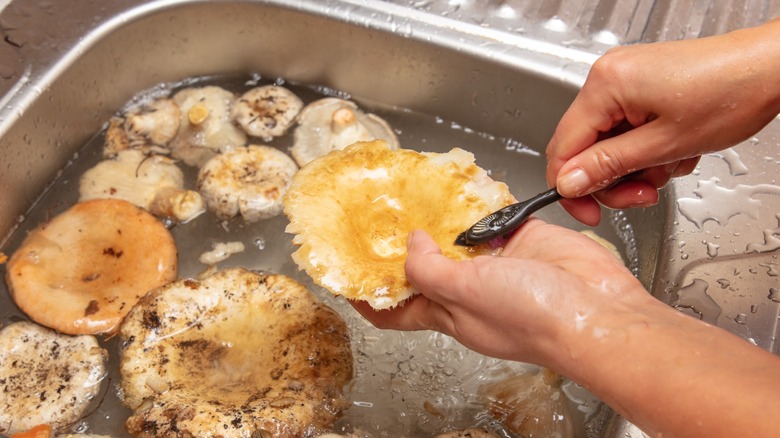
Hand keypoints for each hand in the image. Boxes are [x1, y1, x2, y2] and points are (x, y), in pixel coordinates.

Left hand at [352, 224, 779, 436]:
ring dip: (438, 215)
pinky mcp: (523, 239)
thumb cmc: (534, 318)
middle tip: (378, 212)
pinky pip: (494, 214)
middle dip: (400, 243)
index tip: (344, 274)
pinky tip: (463, 182)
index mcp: (447, 313)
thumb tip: (410, 245)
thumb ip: (429, 271)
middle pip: (423, 266)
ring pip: (457, 234)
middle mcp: (468, 289)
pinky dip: (478, 198)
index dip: (367, 297)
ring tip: (412, 188)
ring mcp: (496, 262)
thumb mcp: (464, 296)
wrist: (598, 311)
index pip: (394, 312)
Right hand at [546, 19, 779, 224]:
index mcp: (605, 85)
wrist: (772, 67)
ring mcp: (625, 80)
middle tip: (641, 195)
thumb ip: (608, 166)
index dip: (571, 187)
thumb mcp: (664, 145)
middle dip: (613, 179)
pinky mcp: (641, 86)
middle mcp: (608, 77)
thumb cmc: (731, 93)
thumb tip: (568, 183)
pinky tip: (674, 149)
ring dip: (635, 166)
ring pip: (607, 143)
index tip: (588, 213)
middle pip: (584, 147)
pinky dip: (646, 148)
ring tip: (670, 164)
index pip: (563, 148)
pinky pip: (626, 129)